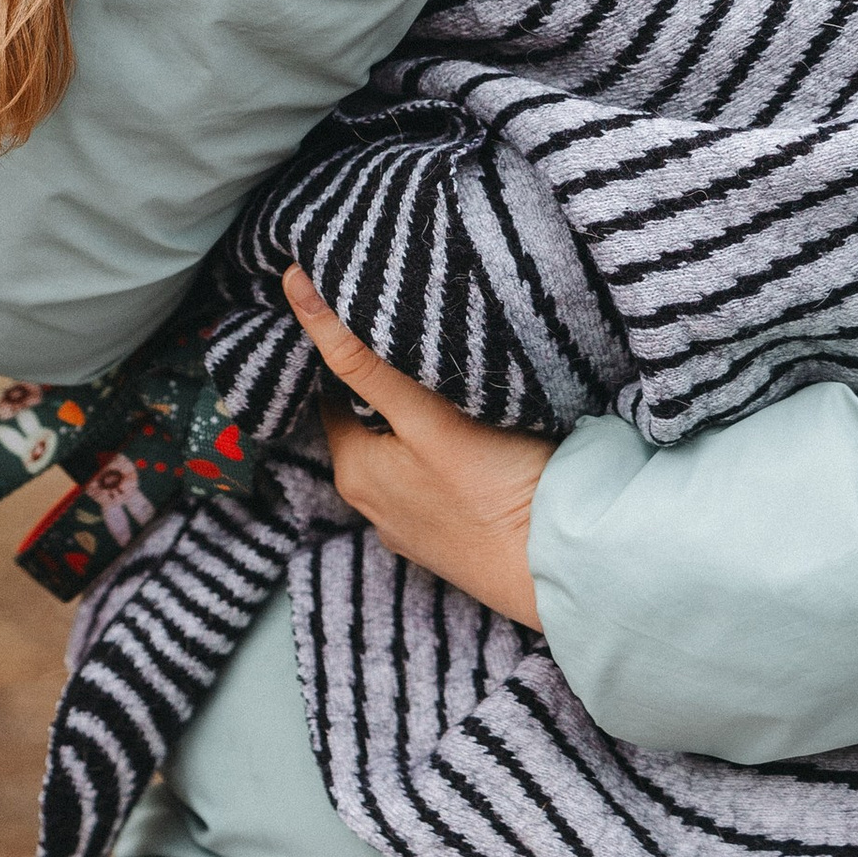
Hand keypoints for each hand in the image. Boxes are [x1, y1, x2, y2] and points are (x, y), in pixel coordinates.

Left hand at [284, 267, 552, 627]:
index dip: (349, 347)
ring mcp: (409, 526)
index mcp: (352, 468)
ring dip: (414, 420)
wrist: (561, 569)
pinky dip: (439, 454)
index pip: (332, 388)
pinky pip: (429, 480)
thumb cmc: (497, 490)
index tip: (373, 309)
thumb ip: (362, 356)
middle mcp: (370, 502)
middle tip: (419, 336)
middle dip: (385, 382)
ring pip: (400, 451)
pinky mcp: (447, 537)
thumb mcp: (426, 414)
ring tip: (449, 381)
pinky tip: (470, 437)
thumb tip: (296, 288)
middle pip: (366, 420)